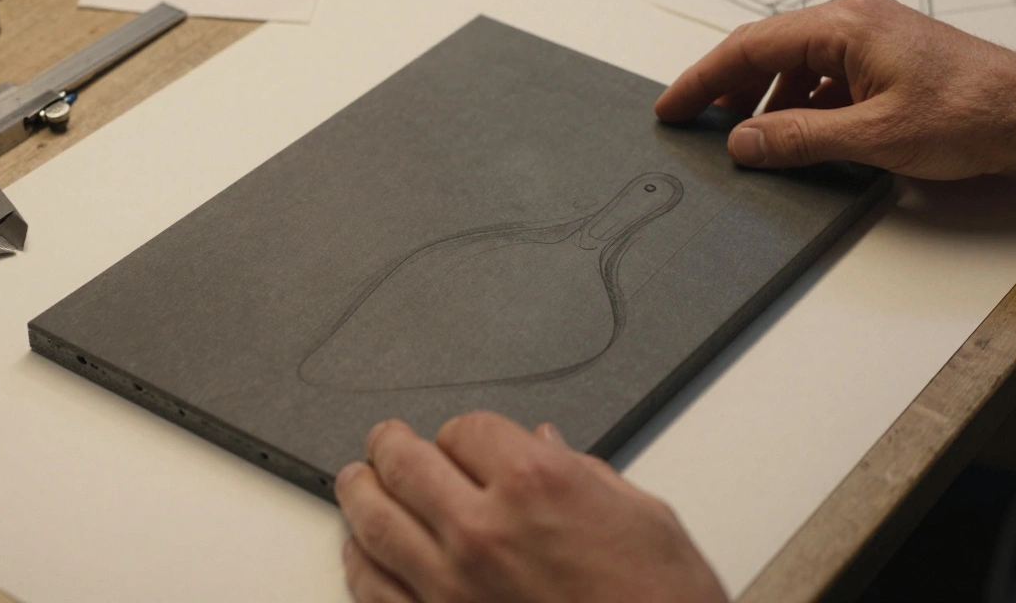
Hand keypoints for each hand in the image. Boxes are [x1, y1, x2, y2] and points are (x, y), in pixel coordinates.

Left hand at [334, 412, 726, 602]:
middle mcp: (484, 530)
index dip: (461, 431)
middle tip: (383, 441)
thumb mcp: (642, 515)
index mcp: (536, 484)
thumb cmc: (661, 600)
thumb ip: (584, 471)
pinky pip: (375, 589)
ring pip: (376, 522)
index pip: (464, 429)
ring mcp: (453, 585)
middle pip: (406, 464)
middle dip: (391, 445)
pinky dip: (358, 563)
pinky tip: (358, 550)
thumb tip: (550, 445)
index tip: (461, 438)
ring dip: (359, 493)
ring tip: (355, 481)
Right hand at [654, 0, 1015, 184]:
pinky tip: (795, 134)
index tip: (673, 107)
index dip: (704, 80)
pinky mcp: (886, 58)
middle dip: (727, 88)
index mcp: (845, 26)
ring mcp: (872, 37)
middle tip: (693, 123)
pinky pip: (825, 75)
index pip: (751, 47)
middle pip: (768, 50)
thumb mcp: (873, 138)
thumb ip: (800, 139)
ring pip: (796, 64)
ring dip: (765, 100)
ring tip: (743, 138)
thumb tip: (743, 141)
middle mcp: (855, 21)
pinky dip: (800, 103)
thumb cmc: (972, 113)